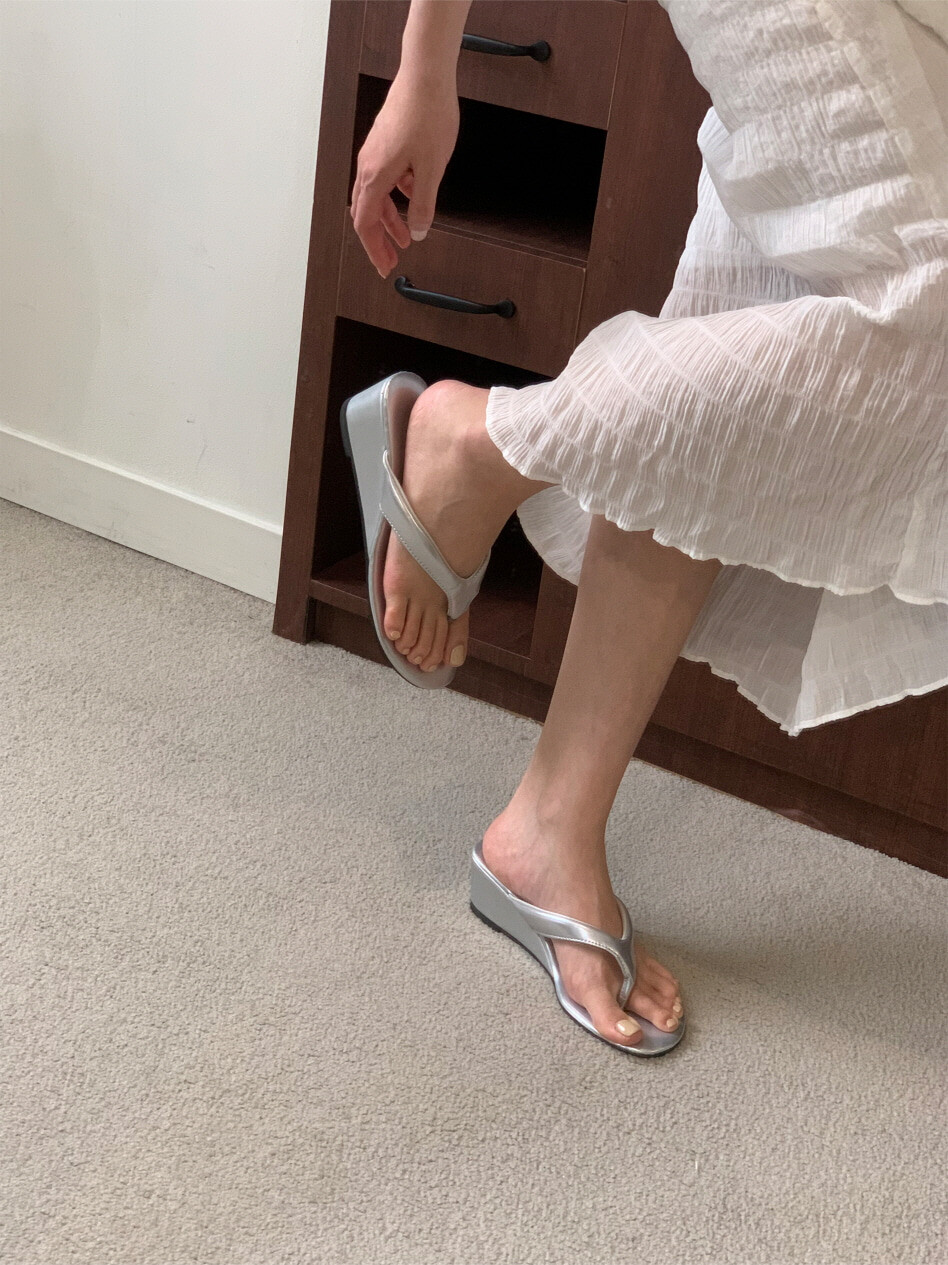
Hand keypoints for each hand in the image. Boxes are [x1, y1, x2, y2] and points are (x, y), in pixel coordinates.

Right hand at [350, 72, 459, 277]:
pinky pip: (384, 178)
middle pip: (366, 213)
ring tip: (406, 236)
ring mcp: (375, 152)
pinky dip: (396, 195)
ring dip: (389, 219)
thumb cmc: (428, 114)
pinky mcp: (384, 143)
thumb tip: (419, 231)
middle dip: (378, 240)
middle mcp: (369, 165)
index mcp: (375, 175)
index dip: (374, 250)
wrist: (426, 73)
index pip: (365, 224)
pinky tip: (415, 197)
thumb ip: (424, 205)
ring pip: (376, 196)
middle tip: (391, 259)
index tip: (384, 267)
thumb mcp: (432, 169)